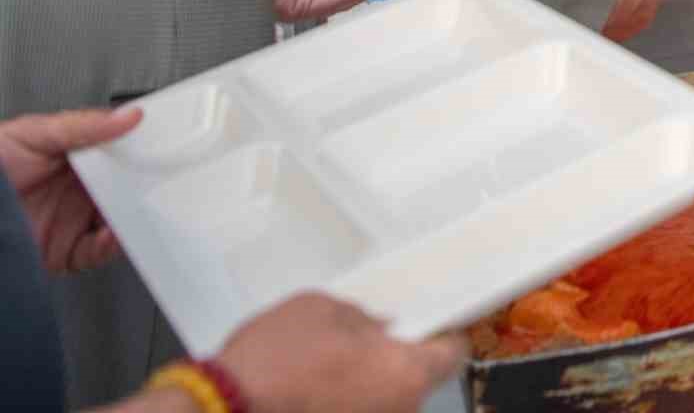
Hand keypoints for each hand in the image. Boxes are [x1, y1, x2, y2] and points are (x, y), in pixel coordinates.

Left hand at [0, 106, 140, 272]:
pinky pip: (96, 253)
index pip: (119, 151)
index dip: (140, 150)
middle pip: (123, 188)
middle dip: (142, 186)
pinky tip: (112, 234)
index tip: (159, 148)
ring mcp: (72, 220)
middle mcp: (77, 188)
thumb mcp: (36, 132)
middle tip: (156, 181)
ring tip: (139, 210)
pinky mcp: (64, 251)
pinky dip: (110, 247)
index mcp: (76, 154)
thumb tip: (127, 116)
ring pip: (116, 221)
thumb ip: (83, 126)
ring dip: (131, 218)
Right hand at [216, 291, 466, 412]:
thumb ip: (362, 319)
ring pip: (383, 405)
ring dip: (364, 391)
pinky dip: (344, 406)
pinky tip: (314, 394)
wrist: (222, 411)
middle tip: (364, 345)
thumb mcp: (322, 309)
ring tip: (326, 374)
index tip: (437, 326)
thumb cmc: (272, 366)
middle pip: (414, 383)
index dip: (443, 335)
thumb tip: (373, 328)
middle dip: (392, 364)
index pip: (451, 354)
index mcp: (405, 374)